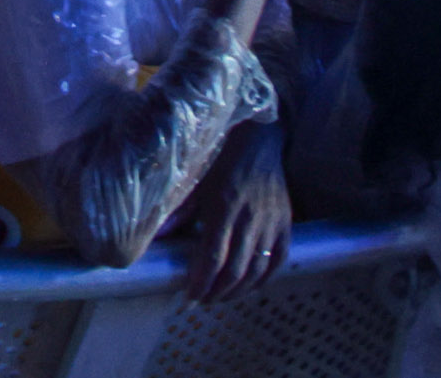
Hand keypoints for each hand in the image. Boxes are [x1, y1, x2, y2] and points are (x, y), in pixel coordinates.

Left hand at [184, 126, 292, 301]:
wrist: (259, 141)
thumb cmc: (220, 160)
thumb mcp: (195, 181)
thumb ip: (177, 211)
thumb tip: (155, 237)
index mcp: (223, 207)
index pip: (214, 257)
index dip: (202, 282)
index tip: (190, 297)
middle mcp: (250, 219)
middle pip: (236, 270)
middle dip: (218, 292)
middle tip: (203, 300)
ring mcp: (271, 224)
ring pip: (258, 270)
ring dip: (239, 291)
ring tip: (222, 297)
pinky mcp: (286, 224)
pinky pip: (280, 260)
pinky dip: (266, 279)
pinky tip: (251, 286)